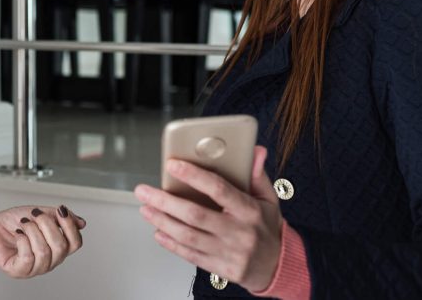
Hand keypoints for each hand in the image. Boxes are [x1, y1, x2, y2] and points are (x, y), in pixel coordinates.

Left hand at [0, 204, 85, 278]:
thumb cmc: (13, 222)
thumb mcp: (40, 213)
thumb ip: (59, 217)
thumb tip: (81, 222)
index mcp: (57, 247)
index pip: (75, 243)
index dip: (70, 225)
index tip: (60, 210)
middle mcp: (49, 260)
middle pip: (61, 246)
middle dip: (47, 224)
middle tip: (34, 214)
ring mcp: (34, 268)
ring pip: (44, 251)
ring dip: (32, 230)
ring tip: (23, 223)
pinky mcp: (18, 271)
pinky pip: (27, 258)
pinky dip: (22, 240)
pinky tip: (18, 233)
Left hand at [134, 145, 282, 291]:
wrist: (278, 266)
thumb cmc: (266, 227)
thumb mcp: (269, 199)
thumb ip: (257, 175)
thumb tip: (256, 151)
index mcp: (249, 210)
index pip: (219, 189)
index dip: (194, 176)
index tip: (172, 165)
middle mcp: (238, 232)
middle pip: (195, 215)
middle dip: (165, 201)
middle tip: (143, 190)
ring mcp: (229, 253)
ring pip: (188, 236)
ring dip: (162, 221)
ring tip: (145, 208)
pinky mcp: (221, 269)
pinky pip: (190, 255)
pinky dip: (171, 244)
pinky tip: (158, 231)